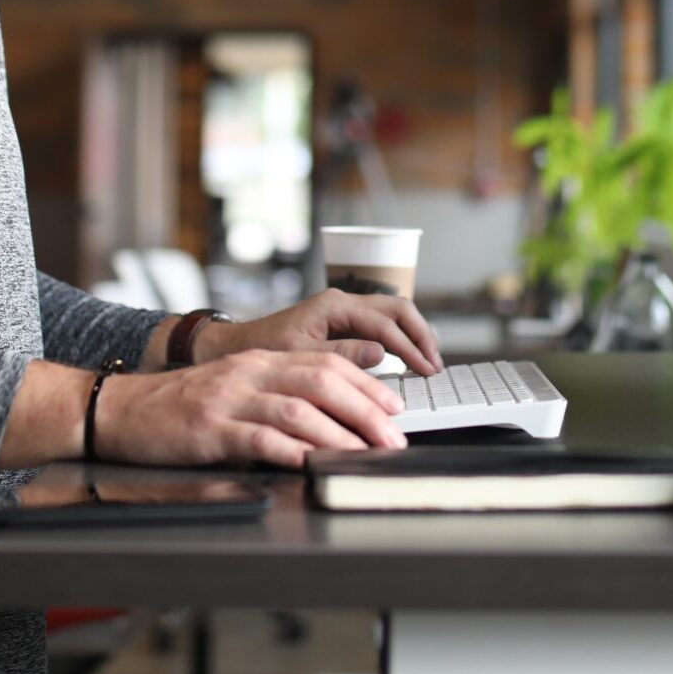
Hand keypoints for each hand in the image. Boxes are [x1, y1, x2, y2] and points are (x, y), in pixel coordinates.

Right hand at [95, 349, 408, 468]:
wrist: (120, 409)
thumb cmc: (179, 407)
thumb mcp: (235, 388)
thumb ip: (277, 394)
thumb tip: (332, 417)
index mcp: (260, 360)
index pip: (327, 363)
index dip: (367, 386)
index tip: (394, 410)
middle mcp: (250, 373)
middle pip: (322, 381)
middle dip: (365, 411)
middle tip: (393, 439)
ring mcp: (229, 399)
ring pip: (297, 409)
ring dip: (338, 434)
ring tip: (365, 455)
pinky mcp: (209, 429)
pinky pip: (259, 438)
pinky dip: (292, 452)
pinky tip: (312, 464)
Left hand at [203, 288, 443, 374]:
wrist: (237, 347)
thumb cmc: (264, 350)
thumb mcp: (301, 356)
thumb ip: (342, 355)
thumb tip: (382, 354)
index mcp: (335, 306)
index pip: (385, 324)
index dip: (410, 348)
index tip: (426, 371)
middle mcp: (343, 302)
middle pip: (398, 309)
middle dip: (421, 335)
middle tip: (435, 365)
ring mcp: (344, 310)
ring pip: (392, 313)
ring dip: (413, 335)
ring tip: (428, 362)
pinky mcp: (343, 322)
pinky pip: (381, 323)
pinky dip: (400, 339)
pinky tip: (407, 359)